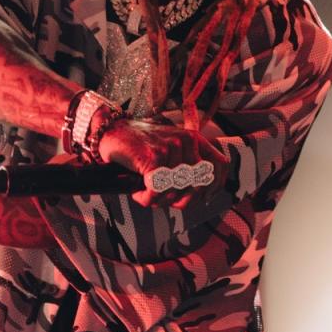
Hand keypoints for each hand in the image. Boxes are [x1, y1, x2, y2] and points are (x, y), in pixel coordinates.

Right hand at [97, 117, 227, 208]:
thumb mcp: (171, 147)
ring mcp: (170, 148)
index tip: (200, 199)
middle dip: (179, 200)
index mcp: (194, 138)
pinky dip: (146, 198)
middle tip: (161, 198)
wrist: (112, 131)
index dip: (213, 188)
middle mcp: (186, 141)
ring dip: (158, 200)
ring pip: (175, 191)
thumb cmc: (141, 145)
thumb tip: (204, 195)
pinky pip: (157, 191)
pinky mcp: (154, 157)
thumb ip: (188, 163)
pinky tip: (138, 193)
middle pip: (196, 187)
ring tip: (146, 194)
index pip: (219, 166)